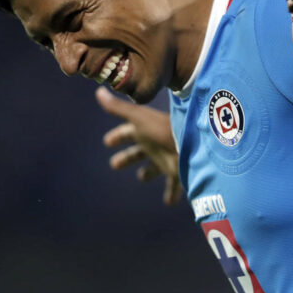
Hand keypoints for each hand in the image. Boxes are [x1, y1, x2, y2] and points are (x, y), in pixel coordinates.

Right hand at [95, 87, 182, 204]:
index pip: (128, 133)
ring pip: (155, 168)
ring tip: (141, 177)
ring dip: (148, 173)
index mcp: (146, 131)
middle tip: (114, 165)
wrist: (194, 143)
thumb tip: (98, 90)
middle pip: (139, 152)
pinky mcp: (178, 171)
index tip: (107, 142)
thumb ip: (118, 108)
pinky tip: (169, 202)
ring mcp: (167, 158)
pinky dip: (172, 194)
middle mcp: (156, 145)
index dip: (118, 137)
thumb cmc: (164, 129)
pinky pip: (174, 185)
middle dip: (127, 157)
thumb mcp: (139, 118)